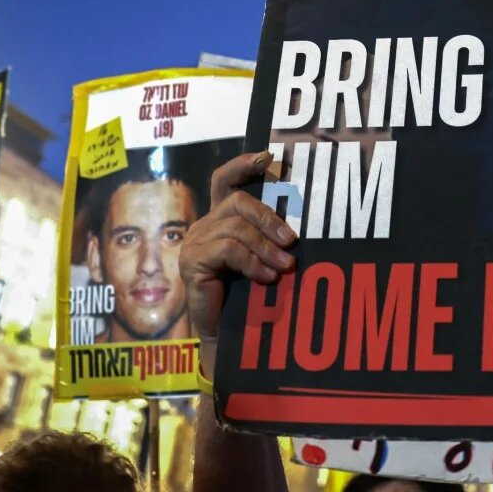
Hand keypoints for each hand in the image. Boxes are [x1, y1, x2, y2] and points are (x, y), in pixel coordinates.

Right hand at [181, 152, 298, 366]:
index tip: (269, 157)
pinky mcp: (192, 262)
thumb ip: (270, 238)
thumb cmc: (248, 297)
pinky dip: (252, 262)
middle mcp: (204, 225)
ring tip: (285, 265)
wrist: (226, 335)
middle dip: (269, 217)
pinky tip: (268, 277)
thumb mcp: (262, 259)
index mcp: (220, 219)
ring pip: (236, 227)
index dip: (244, 165)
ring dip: (266, 246)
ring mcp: (195, 243)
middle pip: (237, 201)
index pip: (225, 180)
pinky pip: (228, 250)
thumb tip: (299, 225)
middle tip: (292, 239)